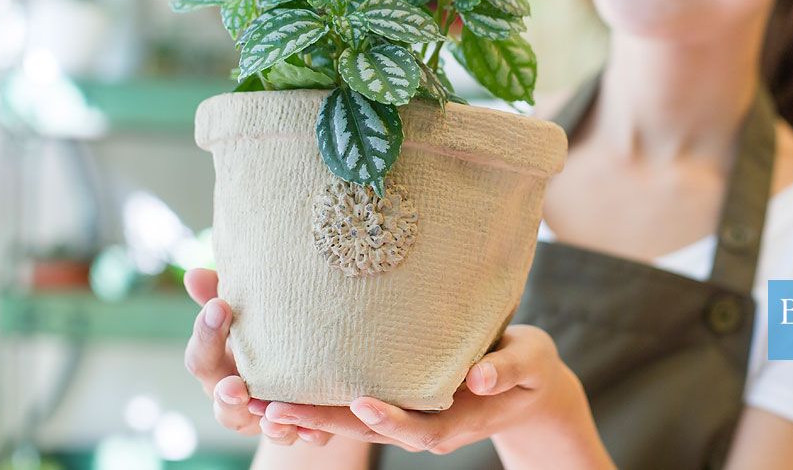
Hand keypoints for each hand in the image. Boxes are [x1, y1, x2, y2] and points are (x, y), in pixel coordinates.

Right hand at [183, 268, 333, 446]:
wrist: (303, 367)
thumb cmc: (266, 331)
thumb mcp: (248, 313)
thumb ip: (223, 294)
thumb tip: (195, 275)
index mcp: (219, 366)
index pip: (200, 357)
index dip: (206, 334)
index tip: (219, 306)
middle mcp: (235, 396)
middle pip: (222, 401)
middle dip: (227, 396)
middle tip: (234, 386)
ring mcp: (262, 417)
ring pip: (258, 426)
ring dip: (265, 421)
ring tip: (272, 413)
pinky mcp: (296, 428)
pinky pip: (297, 437)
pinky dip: (303, 434)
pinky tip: (310, 429)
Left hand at [261, 325, 588, 455]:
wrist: (529, 383)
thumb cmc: (530, 367)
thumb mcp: (530, 363)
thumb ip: (507, 370)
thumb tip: (480, 378)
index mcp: (456, 418)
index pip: (416, 427)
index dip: (389, 418)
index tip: (360, 403)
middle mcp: (426, 422)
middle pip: (368, 428)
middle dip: (322, 420)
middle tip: (275, 409)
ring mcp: (409, 413)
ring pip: (353, 420)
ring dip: (309, 413)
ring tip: (262, 403)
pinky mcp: (400, 397)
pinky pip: (357, 403)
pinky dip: (322, 399)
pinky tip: (289, 386)